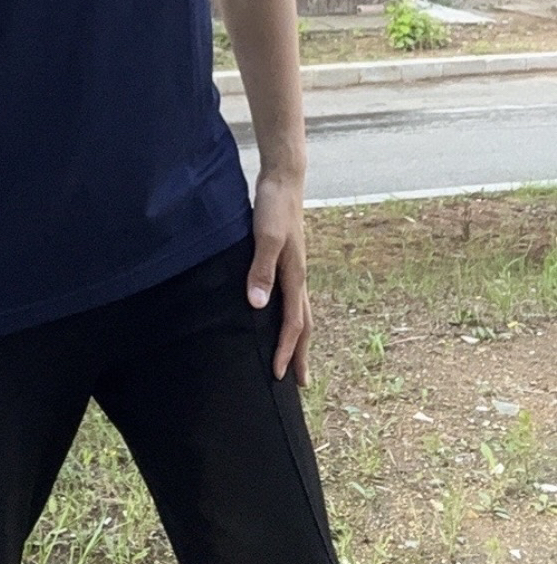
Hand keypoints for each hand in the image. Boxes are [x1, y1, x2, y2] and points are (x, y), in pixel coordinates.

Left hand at [247, 172, 310, 386]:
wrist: (283, 180)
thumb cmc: (274, 207)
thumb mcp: (265, 237)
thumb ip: (261, 270)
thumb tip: (257, 305)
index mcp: (295, 276)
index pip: (294, 324)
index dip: (287, 351)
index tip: (280, 376)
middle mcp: (299, 277)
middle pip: (305, 325)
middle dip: (302, 355)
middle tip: (300, 383)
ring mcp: (295, 268)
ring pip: (301, 312)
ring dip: (299, 338)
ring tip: (294, 357)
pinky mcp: (287, 260)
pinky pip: (292, 297)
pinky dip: (291, 316)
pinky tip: (278, 316)